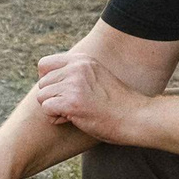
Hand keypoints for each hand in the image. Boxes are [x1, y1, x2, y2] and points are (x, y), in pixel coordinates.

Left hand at [32, 50, 149, 143]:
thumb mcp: (96, 76)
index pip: (43, 64)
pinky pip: (46, 109)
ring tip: (75, 112)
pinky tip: (73, 119)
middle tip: (73, 106)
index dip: (48, 82)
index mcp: (82, 59)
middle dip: (52, 98)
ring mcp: (74, 84)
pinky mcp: (72, 102)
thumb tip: (46, 78)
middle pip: (42, 83)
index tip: (61, 92)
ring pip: (42, 97)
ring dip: (54, 109)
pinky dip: (56, 119)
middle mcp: (77, 68)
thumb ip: (76, 73)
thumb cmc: (116, 103)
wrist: (135, 117)